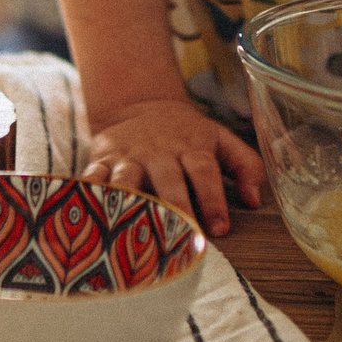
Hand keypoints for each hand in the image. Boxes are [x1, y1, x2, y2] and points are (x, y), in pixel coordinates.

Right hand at [81, 98, 265, 236]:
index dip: (213, 199)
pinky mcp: (102, 160)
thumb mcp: (220, 139)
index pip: (205, 172)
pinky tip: (86, 211)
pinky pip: (93, 177)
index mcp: (191, 147)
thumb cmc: (187, 133)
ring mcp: (129, 156)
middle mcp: (160, 152)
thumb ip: (244, 164)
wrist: (141, 105)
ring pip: (128, 179)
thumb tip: (254, 200)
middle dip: (175, 207)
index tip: (220, 228)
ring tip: (131, 228)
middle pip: (168, 179)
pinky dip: (88, 193)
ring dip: (131, 202)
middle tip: (181, 236)